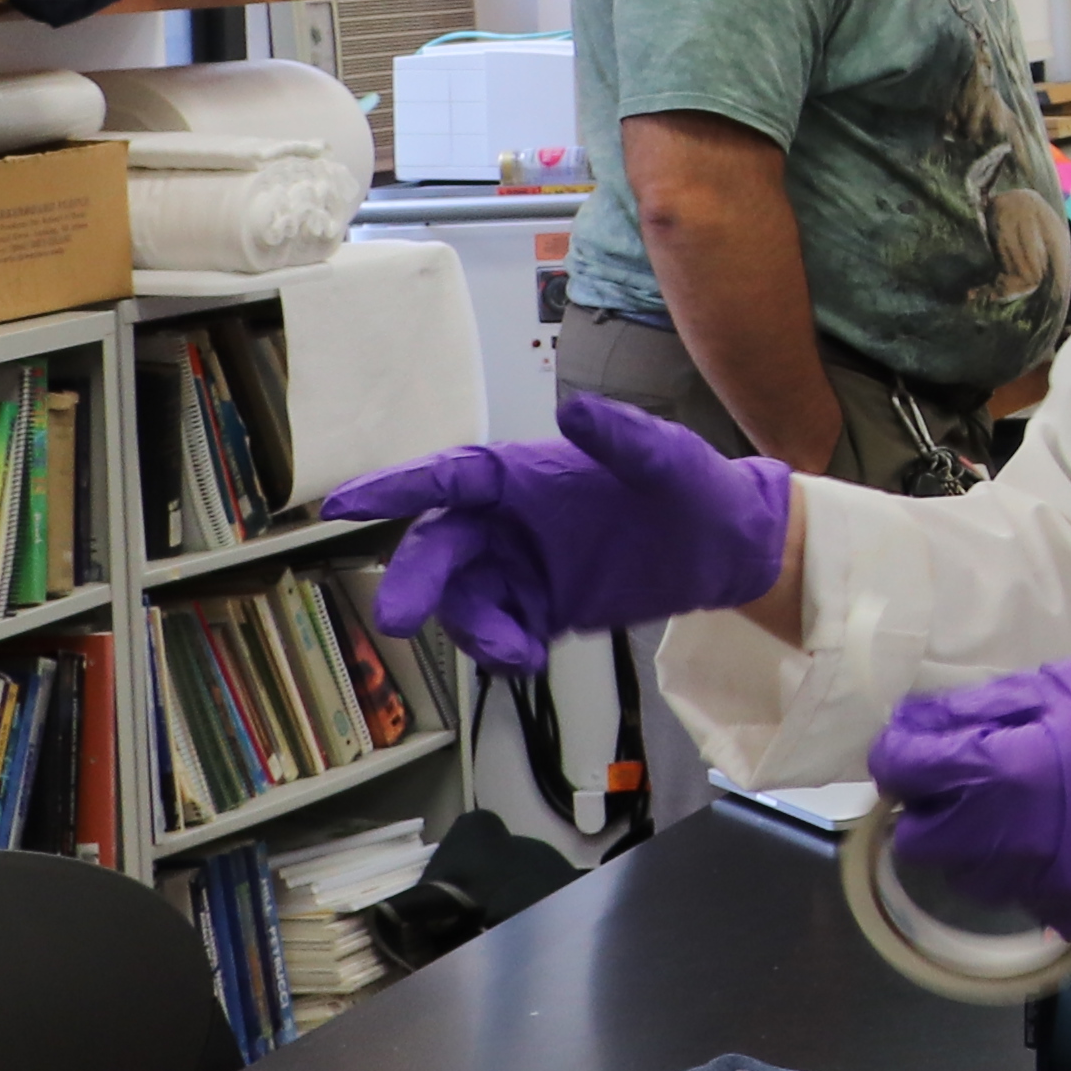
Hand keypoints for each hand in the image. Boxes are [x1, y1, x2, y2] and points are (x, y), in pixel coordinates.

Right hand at [331, 397, 793, 678]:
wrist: (729, 551)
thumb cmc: (696, 489)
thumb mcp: (669, 461)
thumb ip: (625, 438)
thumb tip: (573, 411)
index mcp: (525, 476)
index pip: (451, 477)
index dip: (395, 487)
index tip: (341, 504)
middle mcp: (509, 521)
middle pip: (441, 549)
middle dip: (414, 582)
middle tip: (397, 620)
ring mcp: (520, 567)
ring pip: (464, 600)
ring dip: (473, 629)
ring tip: (517, 652)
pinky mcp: (539, 608)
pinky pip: (500, 632)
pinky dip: (502, 648)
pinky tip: (528, 660)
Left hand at [873, 657, 1070, 933]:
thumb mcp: (1064, 687)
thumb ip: (977, 712)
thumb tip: (906, 733)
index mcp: (1000, 775)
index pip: (902, 778)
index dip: (904, 760)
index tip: (922, 752)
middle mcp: (1010, 844)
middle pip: (926, 844)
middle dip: (941, 812)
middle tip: (984, 783)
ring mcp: (1047, 887)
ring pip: (976, 878)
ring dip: (986, 848)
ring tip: (1037, 811)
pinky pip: (1032, 898)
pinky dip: (1041, 871)